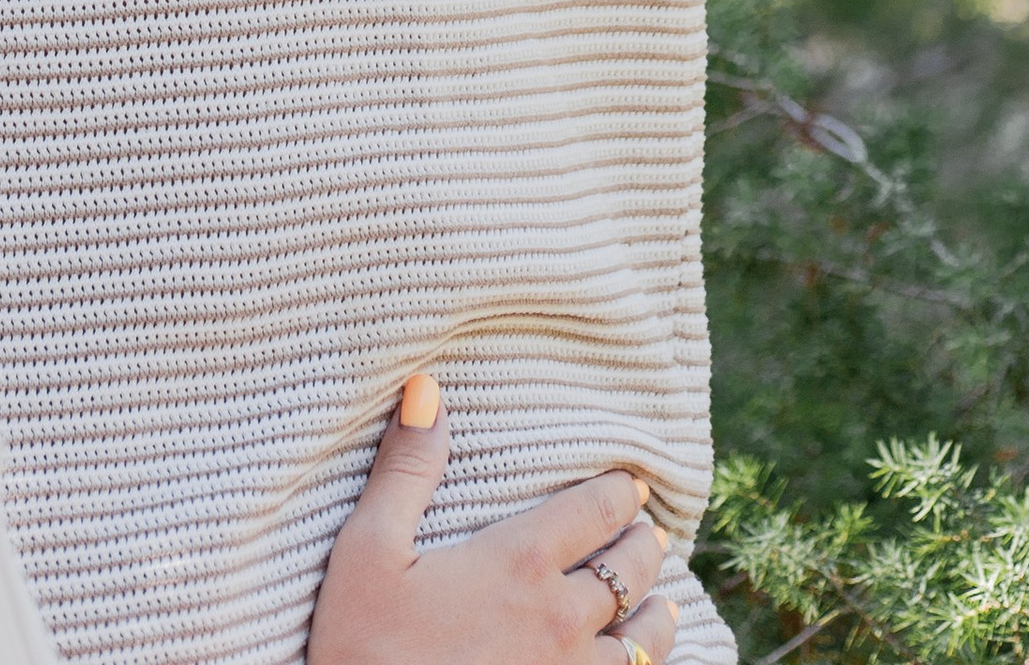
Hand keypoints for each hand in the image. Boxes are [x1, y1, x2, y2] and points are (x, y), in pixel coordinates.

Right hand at [310, 377, 676, 664]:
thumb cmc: (363, 648)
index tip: (631, 483)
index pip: (592, 512)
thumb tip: (426, 389)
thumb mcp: (368, 550)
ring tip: (665, 604)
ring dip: (656, 616)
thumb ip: (405, 471)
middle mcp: (558, 620)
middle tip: (651, 533)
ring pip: (640, 643)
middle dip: (642, 545)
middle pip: (626, 571)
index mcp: (518, 564)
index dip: (618, 492)